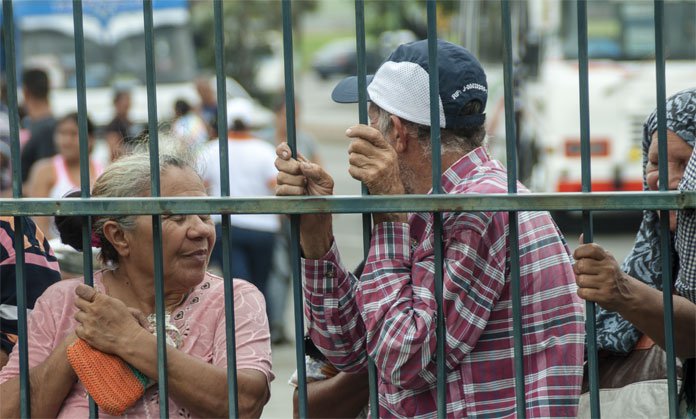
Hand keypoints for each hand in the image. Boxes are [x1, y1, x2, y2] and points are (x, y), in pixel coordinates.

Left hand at [73, 285, 148, 354]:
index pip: (81, 290)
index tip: (83, 293)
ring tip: (93, 321)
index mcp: (102, 300)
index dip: (81, 291)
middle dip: (83, 304)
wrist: (129, 339)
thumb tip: (93, 294)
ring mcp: (89, 322)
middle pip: (77, 302)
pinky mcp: (86, 334)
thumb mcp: (117, 304)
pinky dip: (84, 329)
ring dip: (84, 317)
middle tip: (89, 308)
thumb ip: (103, 299)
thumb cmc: (125, 321)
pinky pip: (78, 328)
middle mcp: (93, 309)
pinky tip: (92, 330)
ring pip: (77, 315)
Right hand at [275, 142, 333, 257]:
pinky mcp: (280, 196)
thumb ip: (317, 171)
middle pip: (279, 161)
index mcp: (299, 164)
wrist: (319, 215)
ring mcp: (282, 184)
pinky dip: (294, 192)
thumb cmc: (323, 197)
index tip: (288, 154)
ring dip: (296, 183)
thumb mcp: (326, 181)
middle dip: (291, 167)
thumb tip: (303, 166)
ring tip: (305, 189)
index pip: (284, 151)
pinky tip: (301, 196)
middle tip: (303, 176)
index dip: (283, 149)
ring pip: (281, 176)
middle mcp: (288, 172)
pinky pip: (281, 189)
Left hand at [345, 125, 403, 195]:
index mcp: (388, 149)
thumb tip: (357, 133)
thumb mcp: (387, 157)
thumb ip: (376, 145)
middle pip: (358, 144)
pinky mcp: (370, 178)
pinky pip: (352, 169)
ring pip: (353, 157)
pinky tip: (360, 175)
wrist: (391, 194)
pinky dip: (353, 171)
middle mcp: (384, 157)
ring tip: (360, 166)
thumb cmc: (386, 173)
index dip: (359, 130)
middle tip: (353, 153)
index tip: (348, 132)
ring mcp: (378, 167)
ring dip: (352, 161)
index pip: (373, 133)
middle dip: (351, 148)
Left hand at [573, 241, 634, 311]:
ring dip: (580, 283)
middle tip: (583, 273)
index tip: (577, 256)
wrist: (628, 294)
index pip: (591, 248)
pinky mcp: (604, 296)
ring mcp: (607, 283)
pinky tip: (590, 292)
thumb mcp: (604, 261)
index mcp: (607, 258)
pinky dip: (582, 293)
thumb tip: (582, 236)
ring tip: (589, 284)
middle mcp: (609, 268)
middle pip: (581, 265)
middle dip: (578, 270)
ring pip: (580, 280)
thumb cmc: (610, 275)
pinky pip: (582, 292)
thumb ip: (591, 250)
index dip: (579, 251)